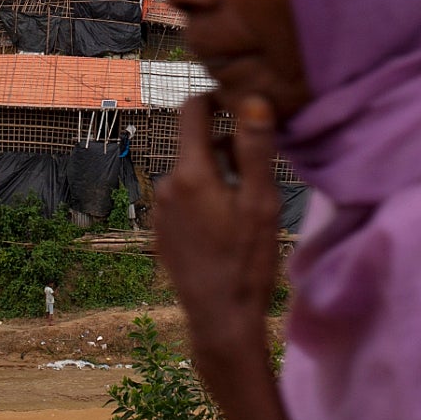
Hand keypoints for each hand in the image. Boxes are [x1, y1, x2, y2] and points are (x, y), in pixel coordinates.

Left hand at [157, 93, 286, 419]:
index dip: (216, 99)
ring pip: (191, 173)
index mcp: (190, 173)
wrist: (220, 320)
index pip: (192, 110)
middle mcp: (166, 185)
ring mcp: (160, 210)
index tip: (241, 105)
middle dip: (224, 146)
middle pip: (195, 144)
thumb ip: (254, 149)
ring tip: (244, 206)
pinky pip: (183, 198)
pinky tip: (224, 227)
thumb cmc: (246, 261)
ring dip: (215, 175)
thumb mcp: (260, 203)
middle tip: (257, 173)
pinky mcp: (161, 231)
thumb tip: (251, 99)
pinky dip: (203, 199)